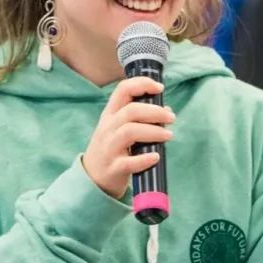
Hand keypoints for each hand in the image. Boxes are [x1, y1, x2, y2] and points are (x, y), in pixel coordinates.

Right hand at [82, 77, 174, 198]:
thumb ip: (140, 118)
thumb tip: (166, 111)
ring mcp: (109, 148)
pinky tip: (156, 157)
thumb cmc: (111, 149)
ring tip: (168, 135)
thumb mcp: (118, 129)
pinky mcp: (113, 168)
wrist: (92, 179)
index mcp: (110, 115)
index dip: (142, 84)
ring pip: (129, 132)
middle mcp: (107, 128)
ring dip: (153, 132)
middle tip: (171, 118)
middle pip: (130, 111)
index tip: (160, 88)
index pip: (122, 90)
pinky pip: (129, 162)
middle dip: (155, 111)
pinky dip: (144, 159)